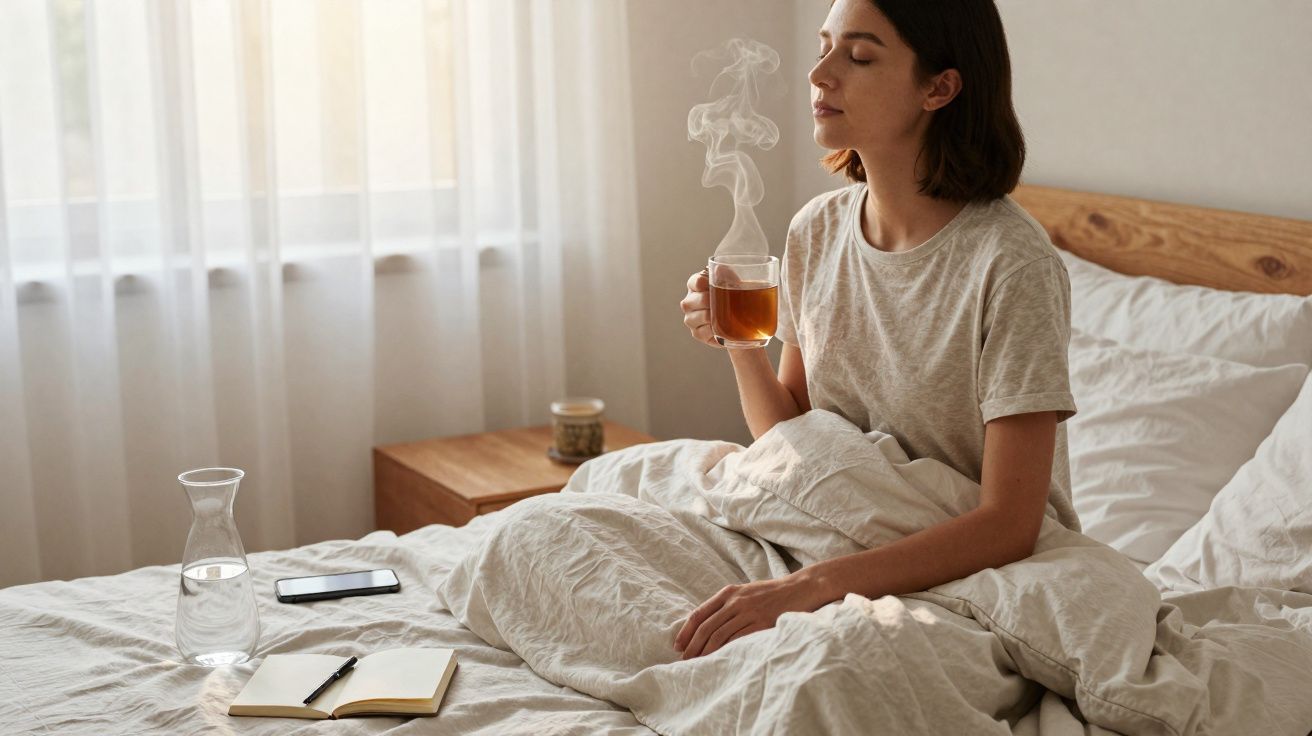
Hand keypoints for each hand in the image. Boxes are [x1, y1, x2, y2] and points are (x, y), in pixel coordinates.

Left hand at [673, 573, 831, 659]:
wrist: (800, 588)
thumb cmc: (772, 593)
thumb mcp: (745, 592)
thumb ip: (727, 604)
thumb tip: (706, 625)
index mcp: (728, 592)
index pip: (699, 613)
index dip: (686, 631)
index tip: (678, 645)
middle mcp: (735, 601)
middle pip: (706, 627)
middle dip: (692, 646)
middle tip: (685, 660)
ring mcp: (748, 612)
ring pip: (719, 636)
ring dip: (705, 652)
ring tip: (698, 663)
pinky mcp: (761, 624)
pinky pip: (738, 640)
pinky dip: (725, 652)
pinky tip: (719, 660)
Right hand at [680, 264, 742, 348]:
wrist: (743, 317)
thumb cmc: (735, 295)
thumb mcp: (732, 281)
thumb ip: (725, 273)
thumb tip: (719, 269)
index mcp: (695, 285)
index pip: (695, 282)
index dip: (707, 284)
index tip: (719, 285)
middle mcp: (689, 302)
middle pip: (693, 300)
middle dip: (710, 301)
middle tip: (726, 302)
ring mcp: (691, 318)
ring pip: (697, 317)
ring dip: (711, 316)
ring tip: (725, 315)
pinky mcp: (697, 333)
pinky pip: (702, 332)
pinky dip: (713, 330)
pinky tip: (722, 327)